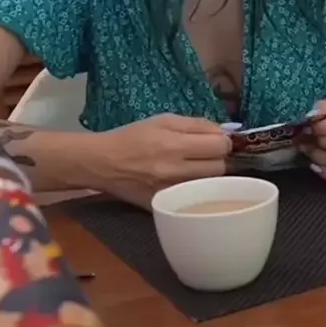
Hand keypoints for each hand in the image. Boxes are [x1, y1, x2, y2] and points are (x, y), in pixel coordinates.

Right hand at [87, 113, 230, 209]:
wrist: (101, 163)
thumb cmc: (132, 137)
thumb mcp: (163, 120)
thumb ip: (196, 124)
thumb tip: (224, 132)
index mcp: (174, 145)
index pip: (220, 146)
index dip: (222, 142)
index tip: (215, 142)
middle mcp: (174, 170)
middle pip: (220, 168)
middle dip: (217, 160)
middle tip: (206, 156)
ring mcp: (170, 191)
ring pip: (209, 186)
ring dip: (208, 177)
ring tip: (195, 170)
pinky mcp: (164, 206)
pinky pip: (192, 199)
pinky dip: (193, 191)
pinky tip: (185, 184)